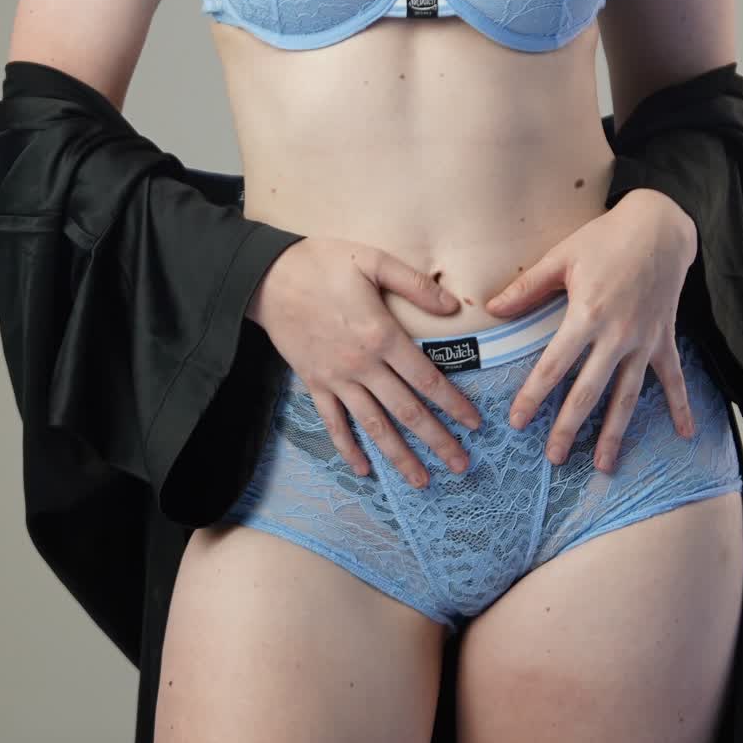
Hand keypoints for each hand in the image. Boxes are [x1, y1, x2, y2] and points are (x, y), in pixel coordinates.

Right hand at [245, 238, 483, 487]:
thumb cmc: (323, 264)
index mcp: (382, 336)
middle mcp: (362, 365)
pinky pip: (333, 423)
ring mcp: (336, 379)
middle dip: (436, 441)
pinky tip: (363, 470)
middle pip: (406, 411)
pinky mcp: (314, 383)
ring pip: (373, 426)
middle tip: (461, 466)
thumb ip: (415, 284)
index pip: (426, 379)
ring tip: (421, 481)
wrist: (269, 278)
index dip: (453, 404)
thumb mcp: (374, 261)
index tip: (474, 424)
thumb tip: (453, 307)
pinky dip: (347, 448)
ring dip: (398, 456)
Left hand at [485, 191, 698, 471]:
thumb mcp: (562, 257)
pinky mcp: (664, 338)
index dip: (534, 396)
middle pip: (589, 392)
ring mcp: (644, 340)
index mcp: (587, 315)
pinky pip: (674, 378)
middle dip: (569, 428)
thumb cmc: (606, 238)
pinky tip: (685, 434)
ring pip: (628, 396)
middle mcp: (617, 335)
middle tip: (553, 459)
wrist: (659, 226)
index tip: (517, 423)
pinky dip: (681, 406)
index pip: (554, 366)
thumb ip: (527, 288)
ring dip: (616, 433)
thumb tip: (492, 309)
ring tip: (603, 465)